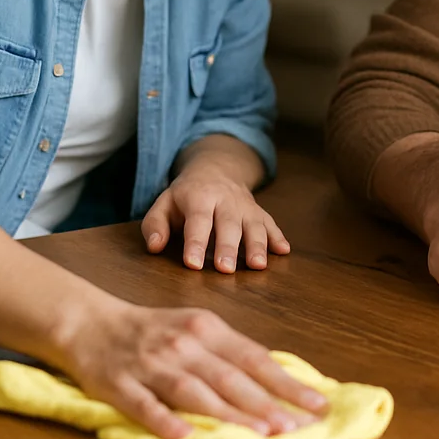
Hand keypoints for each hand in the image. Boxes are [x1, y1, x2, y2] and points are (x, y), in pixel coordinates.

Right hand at [55, 297, 328, 438]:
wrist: (91, 322)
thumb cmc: (153, 330)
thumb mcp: (196, 329)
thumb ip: (230, 353)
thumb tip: (278, 378)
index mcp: (208, 329)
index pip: (255, 358)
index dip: (286, 382)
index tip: (317, 403)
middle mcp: (185, 344)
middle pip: (231, 377)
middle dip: (267, 403)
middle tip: (297, 426)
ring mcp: (153, 364)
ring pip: (195, 391)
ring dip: (229, 412)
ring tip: (260, 431)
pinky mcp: (121, 384)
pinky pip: (144, 404)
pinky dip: (162, 420)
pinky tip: (182, 435)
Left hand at [142, 138, 288, 272]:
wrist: (216, 168)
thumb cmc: (186, 195)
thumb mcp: (164, 203)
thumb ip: (155, 224)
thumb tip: (155, 247)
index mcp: (199, 197)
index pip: (197, 221)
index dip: (195, 242)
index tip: (193, 264)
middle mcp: (225, 200)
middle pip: (228, 224)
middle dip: (228, 247)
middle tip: (226, 270)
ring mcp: (245, 206)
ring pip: (253, 224)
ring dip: (257, 245)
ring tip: (258, 265)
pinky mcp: (258, 211)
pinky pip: (270, 223)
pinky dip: (278, 237)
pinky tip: (284, 251)